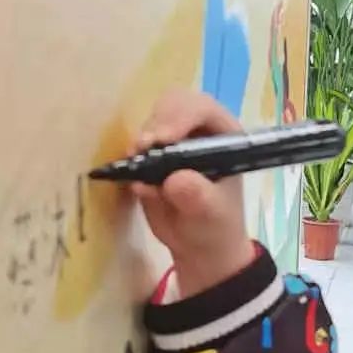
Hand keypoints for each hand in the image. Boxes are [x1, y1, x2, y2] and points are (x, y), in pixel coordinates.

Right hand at [132, 89, 252, 298]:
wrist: (200, 247)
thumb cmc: (217, 225)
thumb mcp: (213, 214)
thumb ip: (198, 196)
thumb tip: (174, 180)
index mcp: (223, 135)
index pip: (202, 108)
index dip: (181, 116)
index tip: (164, 138)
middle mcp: (196, 131)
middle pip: (172, 105)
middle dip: (156, 123)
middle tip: (144, 147)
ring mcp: (171, 143)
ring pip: (149, 125)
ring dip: (140, 142)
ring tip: (137, 164)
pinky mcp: (149, 158)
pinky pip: (134, 149)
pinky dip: (130, 160)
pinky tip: (133, 179)